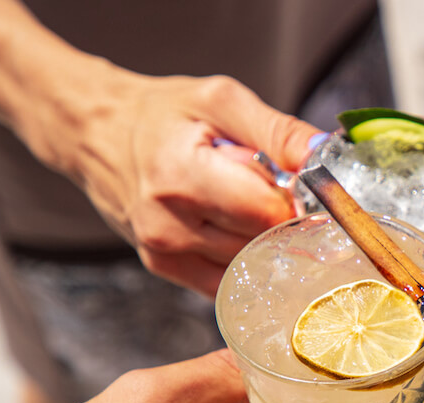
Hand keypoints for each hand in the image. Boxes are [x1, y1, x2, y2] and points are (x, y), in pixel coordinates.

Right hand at [55, 69, 319, 295]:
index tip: (298, 182)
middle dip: (280, 217)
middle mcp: (167, 224)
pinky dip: (243, 257)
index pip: (266, 213)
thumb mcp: (220, 100)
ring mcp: (163, 252)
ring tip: (239, 199)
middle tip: (265, 185)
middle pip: (263, 242)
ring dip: (261, 237)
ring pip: (251, 264)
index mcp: (180, 176)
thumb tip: (325, 157)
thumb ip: (278, 131)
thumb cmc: (162, 114)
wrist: (98, 135)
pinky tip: (232, 225)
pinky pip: (229, 279)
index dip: (296, 199)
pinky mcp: (165, 268)